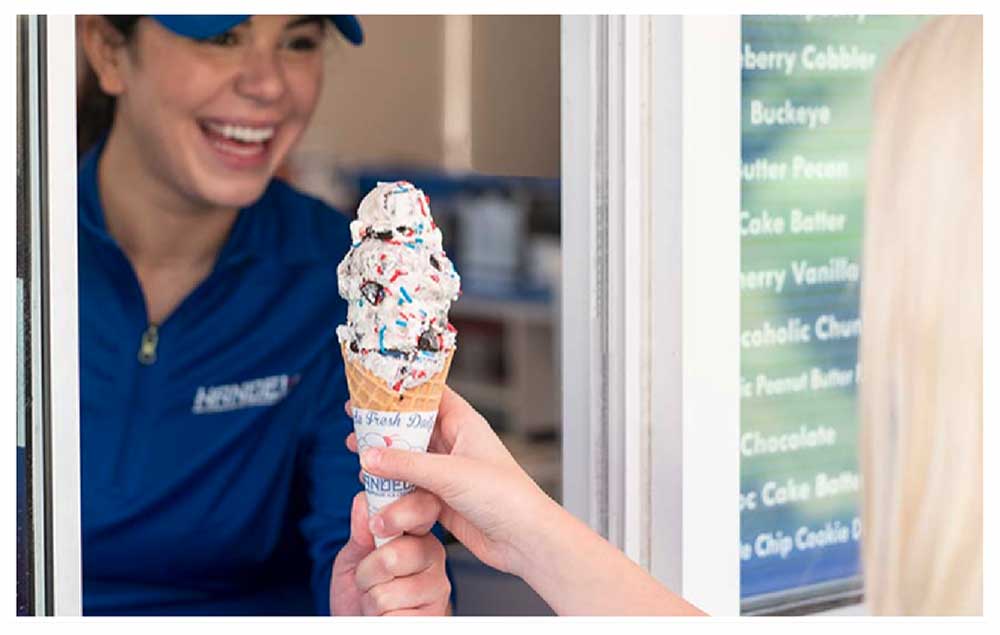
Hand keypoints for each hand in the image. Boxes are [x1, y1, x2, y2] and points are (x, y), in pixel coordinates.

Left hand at [329, 491, 450, 615]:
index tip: (375, 525)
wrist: (359, 623)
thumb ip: (360, 531)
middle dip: (368, 571)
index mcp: (417, 533)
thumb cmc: (359, 591)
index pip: (424, 507)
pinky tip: (388, 615)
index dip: (400, 512)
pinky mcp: (434, 616)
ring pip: (388, 590)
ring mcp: (437, 587)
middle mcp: (433, 556)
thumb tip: (363, 500)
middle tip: (369, 579)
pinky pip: (393, 615)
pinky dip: (379, 618)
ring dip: (371, 599)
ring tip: (377, 599)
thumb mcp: (352, 557)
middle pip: (396, 554)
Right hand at [345, 386, 559, 578]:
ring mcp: (449, 473)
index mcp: (465, 424)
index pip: (430, 395)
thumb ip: (406, 465)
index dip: (401, 390)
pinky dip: (393, 488)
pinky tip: (375, 487)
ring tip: (358, 454)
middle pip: (413, 427)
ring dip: (386, 459)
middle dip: (385, 426)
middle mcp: (456, 445)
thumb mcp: (449, 474)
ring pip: (409, 460)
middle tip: (355, 422)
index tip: (371, 387)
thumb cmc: (504, 496)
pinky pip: (411, 488)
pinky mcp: (443, 500)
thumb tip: (369, 455)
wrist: (525, 540)